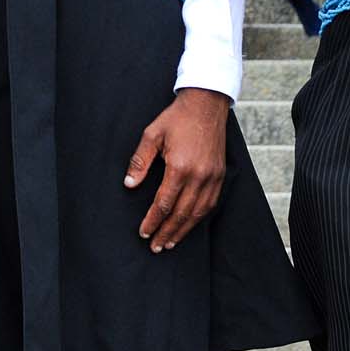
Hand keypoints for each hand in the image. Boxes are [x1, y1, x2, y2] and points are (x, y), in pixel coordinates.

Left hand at [124, 87, 229, 251]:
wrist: (206, 104)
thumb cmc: (176, 118)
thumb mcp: (152, 134)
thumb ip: (140, 161)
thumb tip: (129, 184)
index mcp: (180, 167)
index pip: (164, 203)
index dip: (153, 220)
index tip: (144, 232)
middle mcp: (199, 176)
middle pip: (181, 213)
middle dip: (167, 232)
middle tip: (156, 246)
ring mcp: (212, 177)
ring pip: (197, 213)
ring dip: (183, 230)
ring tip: (171, 242)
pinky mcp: (220, 175)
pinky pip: (210, 204)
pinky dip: (199, 218)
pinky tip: (189, 224)